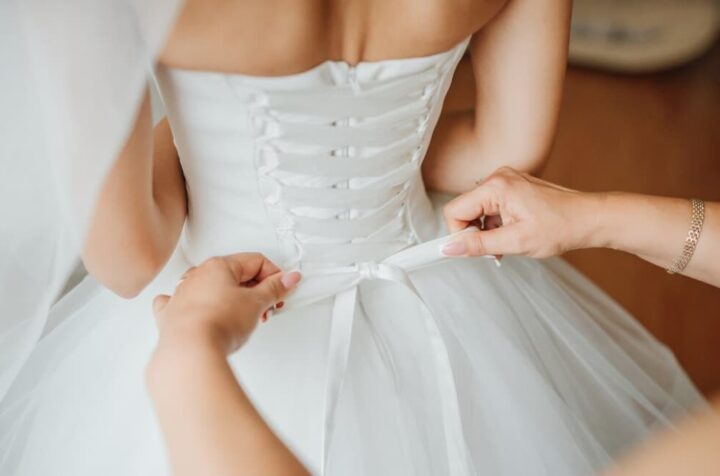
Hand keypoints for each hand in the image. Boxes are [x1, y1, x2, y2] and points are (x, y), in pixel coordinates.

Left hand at [152, 253, 301, 353]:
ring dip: (233, 301)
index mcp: (218, 265)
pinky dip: (196, 306)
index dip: (274, 276)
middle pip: (236, 276)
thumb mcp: (256, 303)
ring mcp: (183, 294)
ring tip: (245, 320)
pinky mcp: (173, 314)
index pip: (256, 262)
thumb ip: (274, 288)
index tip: (282, 290)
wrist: (190, 351)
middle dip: (256, 292)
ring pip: (213, 289)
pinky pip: (184, 302)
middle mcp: (197, 275)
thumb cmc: (217, 323)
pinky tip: (203, 312)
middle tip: (267, 307)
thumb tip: (287, 278)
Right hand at [441, 167, 600, 257]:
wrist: (589, 219)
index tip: (470, 251)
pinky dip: (497, 224)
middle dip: (475, 233)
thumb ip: (478, 245)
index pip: (454, 210)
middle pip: (465, 209)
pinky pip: (491, 207)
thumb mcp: (515, 242)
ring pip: (478, 210)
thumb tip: (449, 248)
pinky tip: (514, 233)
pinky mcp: (513, 186)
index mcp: (496, 186)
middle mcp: (498, 177)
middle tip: (496, 250)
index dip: (458, 234)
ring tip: (510, 242)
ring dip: (487, 231)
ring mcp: (506, 180)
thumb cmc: (561, 227)